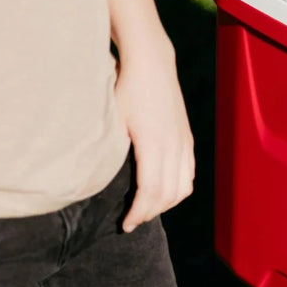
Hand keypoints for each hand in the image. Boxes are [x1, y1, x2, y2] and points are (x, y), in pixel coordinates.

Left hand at [114, 45, 194, 231]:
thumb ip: (112, 152)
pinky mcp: (187, 137)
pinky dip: (178, 189)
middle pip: (168, 195)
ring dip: (166, 204)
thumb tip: (97, 180)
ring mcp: (183, 141)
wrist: (151, 62)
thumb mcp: (112, 120)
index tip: (125, 224)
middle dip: (150, 213)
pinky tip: (162, 191)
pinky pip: (188, 173)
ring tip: (146, 209)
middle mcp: (174, 145)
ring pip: (183, 187)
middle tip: (131, 221)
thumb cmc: (125, 87)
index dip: (138, 213)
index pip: (151, 192)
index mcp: (154, 144)